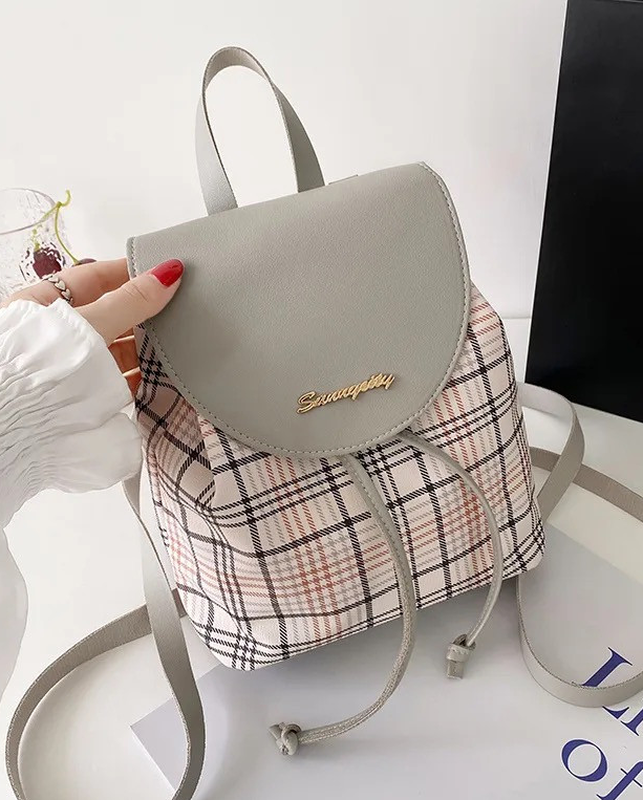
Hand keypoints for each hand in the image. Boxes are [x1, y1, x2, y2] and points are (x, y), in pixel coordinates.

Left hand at [0, 257, 183, 394]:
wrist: (27, 421)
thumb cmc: (43, 367)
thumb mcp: (92, 324)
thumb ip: (131, 300)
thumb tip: (168, 274)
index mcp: (43, 304)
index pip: (94, 278)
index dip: (128, 272)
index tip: (162, 271)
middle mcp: (57, 335)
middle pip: (110, 314)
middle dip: (144, 312)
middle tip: (179, 306)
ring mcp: (73, 366)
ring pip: (118, 348)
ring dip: (146, 346)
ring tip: (177, 340)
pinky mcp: (88, 396)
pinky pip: (121, 379)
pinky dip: (143, 375)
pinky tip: (163, 372)